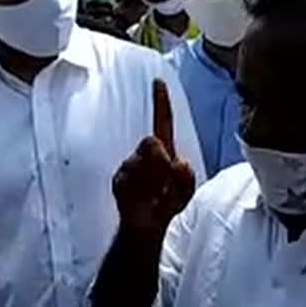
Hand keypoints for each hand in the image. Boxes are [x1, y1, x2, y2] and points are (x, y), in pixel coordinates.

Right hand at [112, 79, 195, 234]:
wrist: (146, 224)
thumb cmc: (167, 201)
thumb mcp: (185, 188)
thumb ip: (186, 176)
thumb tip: (176, 162)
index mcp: (163, 150)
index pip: (163, 121)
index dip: (161, 102)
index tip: (158, 81)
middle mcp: (144, 153)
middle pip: (151, 142)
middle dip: (160, 162)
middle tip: (163, 183)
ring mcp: (129, 164)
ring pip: (140, 163)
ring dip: (153, 182)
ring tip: (154, 196)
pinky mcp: (119, 178)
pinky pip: (130, 179)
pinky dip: (141, 191)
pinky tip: (143, 199)